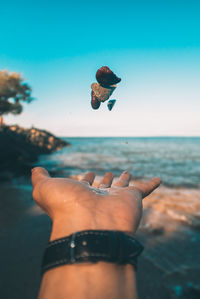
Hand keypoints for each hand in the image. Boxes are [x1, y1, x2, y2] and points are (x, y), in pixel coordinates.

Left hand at [31, 168, 160, 239]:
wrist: (89, 224)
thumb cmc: (65, 206)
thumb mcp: (44, 188)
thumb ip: (39, 178)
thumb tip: (35, 170)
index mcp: (81, 196)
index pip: (85, 186)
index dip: (86, 179)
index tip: (88, 174)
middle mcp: (98, 198)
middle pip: (103, 186)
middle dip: (105, 180)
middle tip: (107, 173)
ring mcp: (116, 199)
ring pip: (123, 187)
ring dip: (125, 180)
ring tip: (127, 172)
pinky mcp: (133, 199)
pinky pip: (145, 189)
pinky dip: (152, 184)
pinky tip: (158, 179)